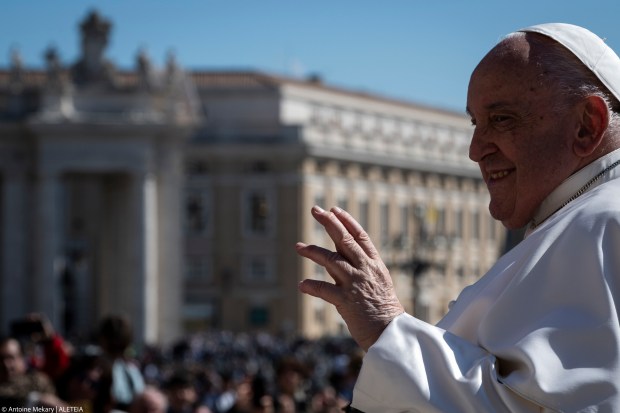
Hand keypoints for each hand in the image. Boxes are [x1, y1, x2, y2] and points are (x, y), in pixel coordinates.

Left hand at [296, 206, 403, 350]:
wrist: (391, 335)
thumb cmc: (382, 310)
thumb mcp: (376, 283)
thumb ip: (357, 269)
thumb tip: (334, 258)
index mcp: (375, 265)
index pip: (360, 236)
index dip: (346, 221)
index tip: (334, 210)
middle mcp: (366, 270)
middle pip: (345, 241)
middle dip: (329, 223)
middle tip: (316, 210)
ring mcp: (356, 285)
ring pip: (331, 260)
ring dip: (313, 251)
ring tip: (298, 246)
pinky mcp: (346, 302)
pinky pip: (324, 290)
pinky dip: (312, 286)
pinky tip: (302, 284)